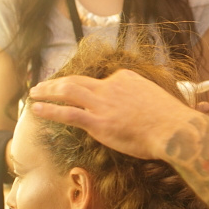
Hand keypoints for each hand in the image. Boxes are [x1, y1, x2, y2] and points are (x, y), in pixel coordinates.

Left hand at [29, 69, 195, 160]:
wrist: (174, 130)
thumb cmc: (171, 120)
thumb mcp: (156, 99)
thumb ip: (141, 99)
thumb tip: (139, 108)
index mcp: (126, 78)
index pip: (101, 80)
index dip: (87, 87)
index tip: (77, 92)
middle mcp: (111, 86)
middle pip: (77, 80)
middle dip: (57, 82)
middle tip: (43, 85)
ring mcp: (102, 103)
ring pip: (68, 91)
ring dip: (48, 91)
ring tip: (35, 93)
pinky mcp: (97, 122)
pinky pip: (67, 113)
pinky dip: (50, 110)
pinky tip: (37, 109)